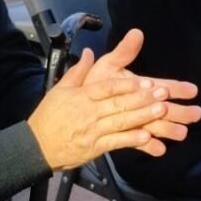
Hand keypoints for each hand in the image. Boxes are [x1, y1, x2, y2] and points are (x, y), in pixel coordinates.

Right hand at [27, 29, 200, 169]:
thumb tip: (88, 52)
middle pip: (118, 103)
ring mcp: (92, 131)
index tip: (146, 81)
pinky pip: (116, 143)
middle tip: (164, 93)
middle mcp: (88, 112)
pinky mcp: (94, 147)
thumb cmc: (49, 117)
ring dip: (143, 116)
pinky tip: (147, 136)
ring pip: (121, 122)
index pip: (106, 87)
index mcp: (81, 95)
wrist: (36, 146)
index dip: (126, 84)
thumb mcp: (60, 89)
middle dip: (143, 98)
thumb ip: (78, 71)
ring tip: (162, 110)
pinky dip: (131, 140)